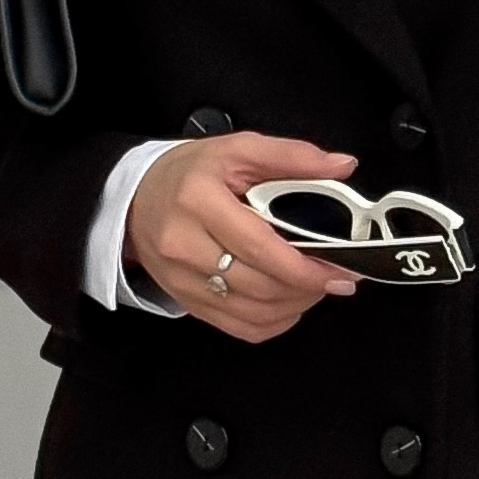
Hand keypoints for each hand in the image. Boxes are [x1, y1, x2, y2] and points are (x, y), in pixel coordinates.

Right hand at [125, 132, 363, 338]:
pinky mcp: (186, 302)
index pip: (260, 247)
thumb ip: (293, 157)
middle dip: (307, 288)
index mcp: (198, 201)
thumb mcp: (238, 150)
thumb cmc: (188, 175)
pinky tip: (288, 303)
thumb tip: (342, 165)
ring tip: (314, 287)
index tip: (338, 271)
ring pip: (253, 312)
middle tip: (335, 277)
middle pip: (259, 286)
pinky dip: (274, 322)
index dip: (305, 267)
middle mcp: (183, 244)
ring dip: (295, 306)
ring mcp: (182, 280)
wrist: (136, 199)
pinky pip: (240, 328)